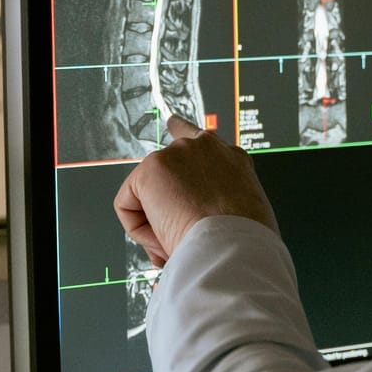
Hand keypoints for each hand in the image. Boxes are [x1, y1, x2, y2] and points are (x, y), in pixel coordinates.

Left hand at [114, 114, 277, 266]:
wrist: (234, 246)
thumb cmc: (243, 242)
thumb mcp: (242, 215)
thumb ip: (217, 204)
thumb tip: (184, 221)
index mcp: (233, 160)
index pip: (203, 141)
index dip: (185, 138)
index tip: (173, 124)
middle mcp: (205, 147)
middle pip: (167, 154)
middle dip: (162, 195)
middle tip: (173, 228)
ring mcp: (176, 154)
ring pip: (148, 195)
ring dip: (158, 225)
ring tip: (182, 241)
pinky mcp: (150, 169)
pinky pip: (128, 207)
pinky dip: (140, 232)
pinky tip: (164, 239)